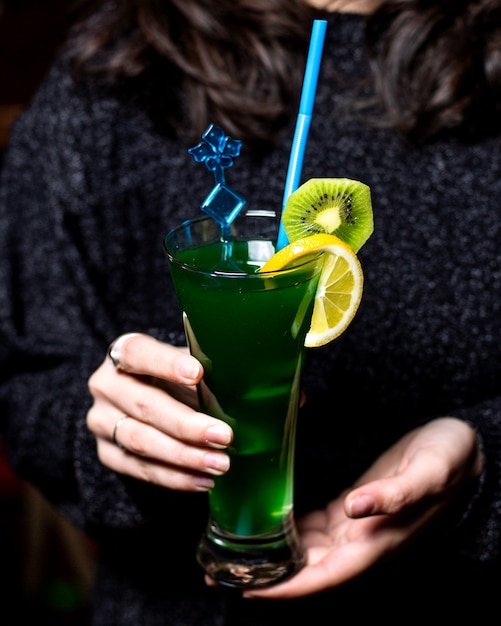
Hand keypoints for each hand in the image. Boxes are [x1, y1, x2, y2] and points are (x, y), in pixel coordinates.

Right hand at [87, 333, 232, 491]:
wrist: (154, 401)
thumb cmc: (177, 378)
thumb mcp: (188, 365)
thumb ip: (204, 374)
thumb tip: (239, 390)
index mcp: (123, 351)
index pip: (138, 353)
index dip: (166, 364)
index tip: (197, 373)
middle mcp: (106, 385)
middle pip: (144, 405)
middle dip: (186, 424)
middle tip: (223, 436)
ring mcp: (101, 421)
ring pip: (141, 441)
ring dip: (184, 456)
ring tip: (220, 464)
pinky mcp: (107, 453)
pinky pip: (140, 470)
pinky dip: (175, 478)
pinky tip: (203, 480)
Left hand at [242, 417, 481, 598]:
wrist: (459, 448)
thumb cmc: (447, 460)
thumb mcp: (427, 472)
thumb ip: (394, 493)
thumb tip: (354, 507)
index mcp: (378, 540)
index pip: (327, 576)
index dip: (289, 588)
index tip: (250, 592)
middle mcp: (363, 539)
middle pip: (309, 570)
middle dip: (267, 578)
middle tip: (221, 574)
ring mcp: (356, 525)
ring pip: (307, 551)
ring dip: (271, 558)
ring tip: (232, 554)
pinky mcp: (350, 507)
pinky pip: (313, 528)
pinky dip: (287, 531)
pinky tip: (265, 524)